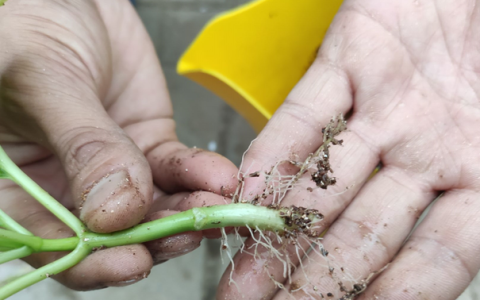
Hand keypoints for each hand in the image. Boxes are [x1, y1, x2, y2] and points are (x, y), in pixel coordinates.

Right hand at [0, 0, 236, 289]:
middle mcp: (70, 188)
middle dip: (155, 238)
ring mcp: (116, 170)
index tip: (134, 263)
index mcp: (23, 188)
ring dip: (188, 210)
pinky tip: (218, 177)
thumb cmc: (30, 29)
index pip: (56, 245)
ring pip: (155, 206)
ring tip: (214, 206)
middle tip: (188, 233)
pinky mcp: (150, 146)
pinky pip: (179, 169)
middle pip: (116, 235)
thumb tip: (115, 213)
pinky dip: (201, 175)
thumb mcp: (44, 83)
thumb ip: (82, 146)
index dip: (95, 263)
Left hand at [217, 0, 479, 298]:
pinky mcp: (351, 56)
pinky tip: (248, 194)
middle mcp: (423, 153)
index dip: (392, 296)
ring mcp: (384, 108)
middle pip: (357, 232)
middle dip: (309, 279)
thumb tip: (453, 252)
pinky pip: (305, 113)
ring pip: (322, 184)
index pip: (431, 259)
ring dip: (277, 233)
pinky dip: (275, 153)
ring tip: (241, 279)